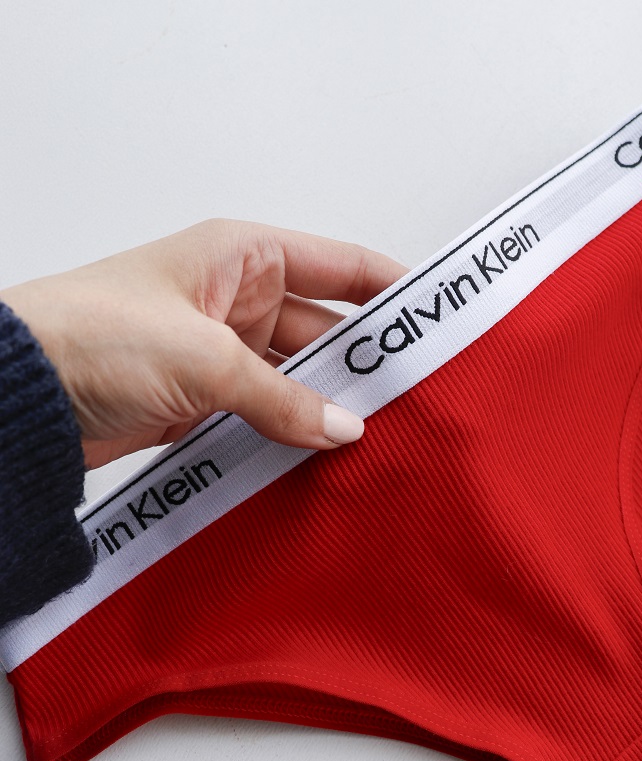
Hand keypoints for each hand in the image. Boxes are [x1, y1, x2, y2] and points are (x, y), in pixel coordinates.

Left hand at [1, 218, 407, 468]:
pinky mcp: (200, 401)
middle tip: (414, 399)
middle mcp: (235, 299)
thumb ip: (284, 398)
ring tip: (377, 438)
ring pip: (295, 380)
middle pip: (323, 330)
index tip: (436, 318)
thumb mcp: (205, 359)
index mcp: (241, 256)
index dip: (390, 288)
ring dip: (325, 408)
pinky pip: (263, 416)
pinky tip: (322, 458)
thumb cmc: (92, 334)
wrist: (18, 395)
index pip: (339, 265)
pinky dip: (288, 436)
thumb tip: (344, 429)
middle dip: (363, 364)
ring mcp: (218, 353)